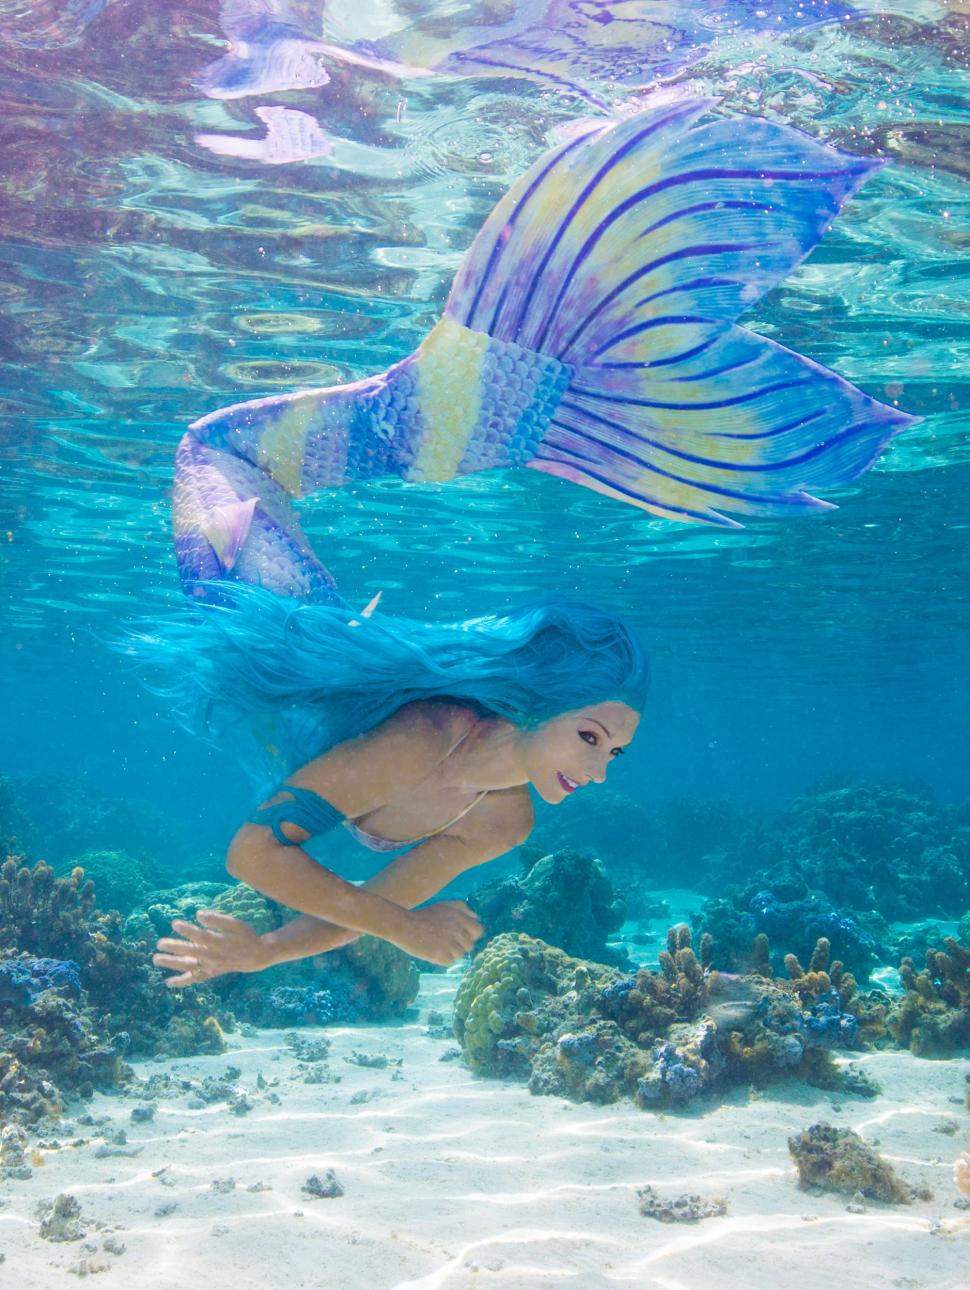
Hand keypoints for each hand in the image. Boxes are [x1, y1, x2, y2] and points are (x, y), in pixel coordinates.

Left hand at [153, 910, 272, 987]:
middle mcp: (213, 956)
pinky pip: (195, 978)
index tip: (174, 924)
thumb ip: (218, 920)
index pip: (200, 936)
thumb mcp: (236, 924)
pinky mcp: (210, 973)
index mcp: (220, 942)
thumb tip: (199, 914)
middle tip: (159, 943)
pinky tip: (169, 982)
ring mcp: (211, 966)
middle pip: (191, 952)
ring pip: (189, 966)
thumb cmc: (245, 936)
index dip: (187, 930)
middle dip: (174, 947)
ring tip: (156, 959)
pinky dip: (182, 982)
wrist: (256, 957)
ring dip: (172, 963)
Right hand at [392, 901, 483, 965]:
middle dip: (460, 945)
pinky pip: (450, 962)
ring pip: (460, 955)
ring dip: (451, 953)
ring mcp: (449, 943)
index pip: (478, 931)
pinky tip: (433, 951)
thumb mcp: (443, 906)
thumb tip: (476, 918)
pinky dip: (443, 959)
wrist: (403, 925)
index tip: (462, 937)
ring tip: (438, 945)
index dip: (472, 935)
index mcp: (459, 917)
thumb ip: (462, 908)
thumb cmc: (424, 916)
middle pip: (469, 945)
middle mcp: (457, 929)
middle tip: (446, 942)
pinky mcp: (441, 955)